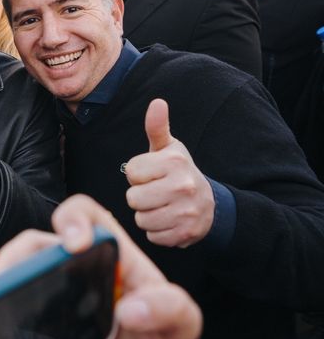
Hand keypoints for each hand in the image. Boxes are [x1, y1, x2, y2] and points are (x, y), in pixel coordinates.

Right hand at [0, 194, 201, 338]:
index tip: (75, 244)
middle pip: (35, 245)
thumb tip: (131, 311)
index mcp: (111, 249)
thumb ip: (169, 307)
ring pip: (16, 281)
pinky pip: (22, 333)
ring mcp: (55, 292)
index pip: (86, 214)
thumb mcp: (183, 319)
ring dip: (0, 302)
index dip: (73, 220)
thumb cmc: (165, 329)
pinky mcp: (44, 324)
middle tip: (5, 286)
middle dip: (15, 260)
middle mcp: (75, 264)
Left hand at [124, 99, 214, 246]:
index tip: (151, 174)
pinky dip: (157, 231)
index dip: (137, 174)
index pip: (131, 172)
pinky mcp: (186, 233)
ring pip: (141, 219)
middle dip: (140, 197)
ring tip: (161, 206)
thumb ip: (157, 127)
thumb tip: (157, 102)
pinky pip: (153, 236)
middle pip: (133, 198)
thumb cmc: (178, 172)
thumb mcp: (169, 148)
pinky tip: (168, 220)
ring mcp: (186, 211)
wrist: (207, 203)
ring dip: (147, 215)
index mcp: (175, 161)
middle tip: (155, 192)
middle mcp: (183, 185)